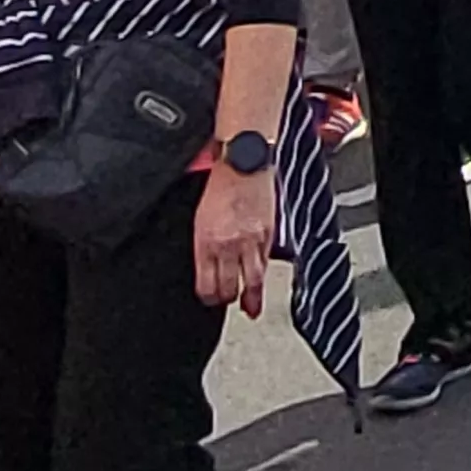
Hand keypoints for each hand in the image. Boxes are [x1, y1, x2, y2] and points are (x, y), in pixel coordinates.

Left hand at [193, 167, 278, 314]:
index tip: (209, 299)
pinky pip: (266, 262)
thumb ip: (205, 246)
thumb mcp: (200, 219)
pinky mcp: (269, 234)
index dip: (208, 297)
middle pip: (229, 288)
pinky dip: (264, 275)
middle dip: (227, 299)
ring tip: (251, 307)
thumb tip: (209, 269)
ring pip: (252, 281)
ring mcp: (251, 241)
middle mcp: (228, 245)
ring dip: (251, 297)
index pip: (206, 285)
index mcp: (205, 242)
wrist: (243, 164)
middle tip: (228, 303)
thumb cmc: (219, 186)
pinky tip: (262, 281)